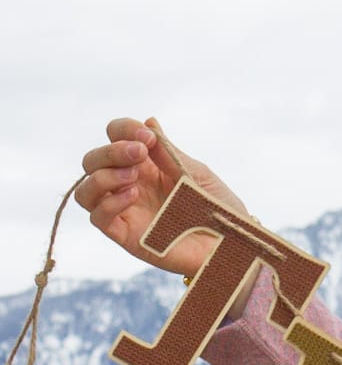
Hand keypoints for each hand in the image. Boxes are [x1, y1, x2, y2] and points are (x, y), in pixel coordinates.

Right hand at [74, 116, 251, 275]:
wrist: (232, 243)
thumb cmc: (217, 207)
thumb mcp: (195, 173)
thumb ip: (168, 152)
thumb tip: (149, 121)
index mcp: (146, 164)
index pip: (115, 138)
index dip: (123, 130)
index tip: (147, 136)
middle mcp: (129, 184)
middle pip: (92, 161)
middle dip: (111, 151)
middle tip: (140, 152)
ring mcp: (124, 210)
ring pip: (86, 190)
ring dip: (103, 176)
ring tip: (134, 175)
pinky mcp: (125, 235)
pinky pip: (98, 218)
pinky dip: (109, 203)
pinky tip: (133, 195)